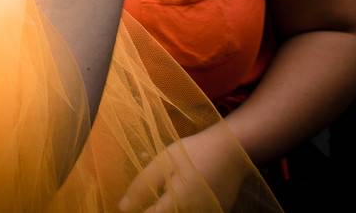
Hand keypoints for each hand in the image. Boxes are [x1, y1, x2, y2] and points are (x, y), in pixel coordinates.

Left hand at [120, 126, 246, 212]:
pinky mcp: (218, 212)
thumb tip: (123, 207)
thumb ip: (143, 185)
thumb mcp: (163, 162)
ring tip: (167, 190)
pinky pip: (196, 212)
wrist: (232, 149)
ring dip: (170, 206)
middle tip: (154, 193)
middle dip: (155, 208)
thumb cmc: (193, 152)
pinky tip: (181, 192)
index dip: (140, 211)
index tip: (130, 207)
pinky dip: (183, 205)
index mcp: (179, 202)